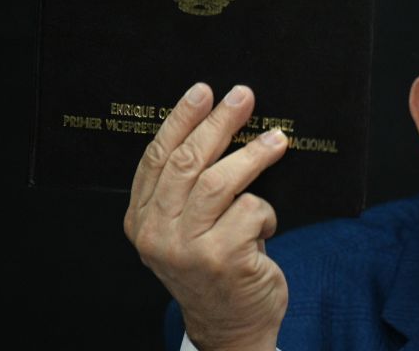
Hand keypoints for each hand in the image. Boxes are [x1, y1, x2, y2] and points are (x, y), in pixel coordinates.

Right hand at [124, 83, 288, 350]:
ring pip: (220, 182)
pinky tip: (265, 224)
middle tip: (243, 96)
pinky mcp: (222, 258)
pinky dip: (264, 210)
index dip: (180, 120)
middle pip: (187, 162)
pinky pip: (250, 210)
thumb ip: (189, 189)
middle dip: (218, 123)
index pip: (156, 158)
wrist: (231, 326)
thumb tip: (219, 124)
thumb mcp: (186, 230)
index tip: (203, 92)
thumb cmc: (215, 266)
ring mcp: (187, 248)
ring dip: (253, 155)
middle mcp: (156, 234)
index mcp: (141, 221)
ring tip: (276, 140)